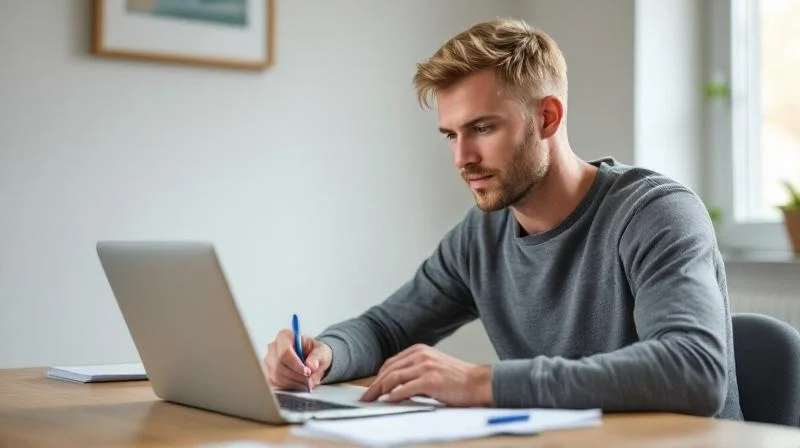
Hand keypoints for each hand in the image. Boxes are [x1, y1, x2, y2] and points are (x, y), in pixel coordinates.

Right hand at [263, 329, 332, 390]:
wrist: (312, 360)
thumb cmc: (315, 352)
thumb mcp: (322, 351)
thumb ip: (317, 357)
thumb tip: (311, 366)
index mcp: (284, 336)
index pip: (284, 353)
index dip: (296, 365)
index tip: (308, 372)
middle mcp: (273, 348)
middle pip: (279, 366)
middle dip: (296, 376)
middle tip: (310, 380)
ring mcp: (269, 362)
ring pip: (277, 377)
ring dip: (294, 383)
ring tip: (307, 382)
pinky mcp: (269, 374)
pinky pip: (276, 385)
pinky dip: (290, 387)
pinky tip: (299, 384)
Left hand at [360, 344, 492, 406]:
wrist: (479, 382)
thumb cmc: (458, 379)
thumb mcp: (433, 367)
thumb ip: (415, 372)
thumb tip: (394, 386)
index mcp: (420, 351)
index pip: (391, 363)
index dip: (378, 376)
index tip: (371, 388)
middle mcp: (421, 355)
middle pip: (389, 369)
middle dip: (374, 385)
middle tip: (365, 397)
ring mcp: (425, 367)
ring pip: (393, 377)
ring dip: (379, 390)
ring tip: (372, 400)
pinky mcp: (430, 380)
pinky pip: (405, 388)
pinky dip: (394, 395)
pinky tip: (388, 401)